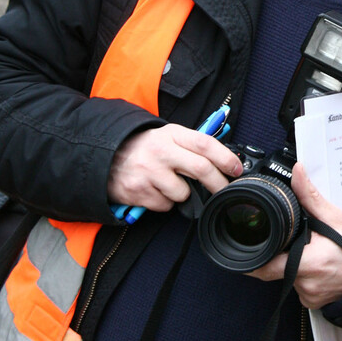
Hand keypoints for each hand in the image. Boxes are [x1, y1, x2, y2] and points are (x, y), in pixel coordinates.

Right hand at [107, 124, 242, 212]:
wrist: (104, 156)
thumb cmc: (144, 148)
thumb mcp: (167, 137)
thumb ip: (192, 146)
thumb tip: (224, 160)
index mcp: (171, 134)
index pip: (205, 144)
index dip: (225, 158)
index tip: (237, 169)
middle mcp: (160, 151)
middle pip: (201, 169)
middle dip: (218, 184)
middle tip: (224, 190)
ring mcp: (148, 172)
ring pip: (182, 193)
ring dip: (181, 194)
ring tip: (168, 184)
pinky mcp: (138, 191)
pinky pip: (165, 205)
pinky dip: (164, 202)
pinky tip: (154, 190)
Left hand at [248, 163, 341, 308]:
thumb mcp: (336, 218)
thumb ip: (311, 196)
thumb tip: (297, 173)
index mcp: (309, 263)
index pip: (265, 267)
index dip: (254, 259)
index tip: (250, 248)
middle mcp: (307, 284)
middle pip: (276, 269)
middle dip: (280, 254)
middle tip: (297, 242)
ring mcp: (311, 296)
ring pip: (289, 278)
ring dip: (294, 264)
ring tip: (314, 253)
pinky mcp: (316, 303)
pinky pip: (300, 288)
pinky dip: (305, 276)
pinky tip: (320, 266)